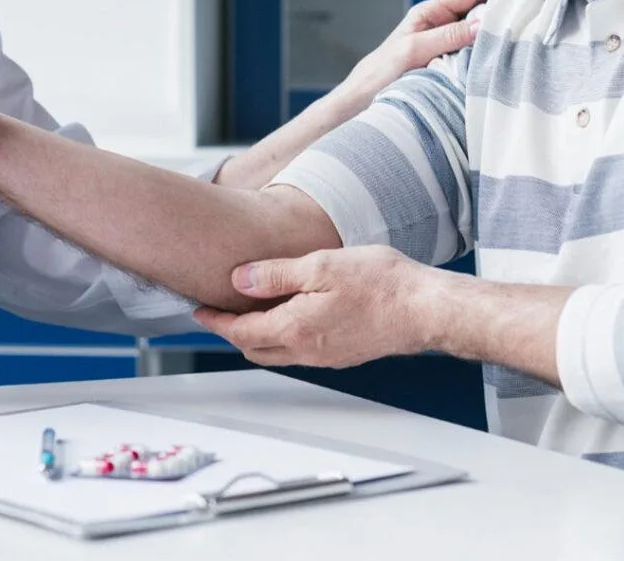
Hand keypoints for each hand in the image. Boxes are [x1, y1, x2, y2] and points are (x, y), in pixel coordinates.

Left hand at [194, 246, 432, 367]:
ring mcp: (326, 356)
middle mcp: (307, 350)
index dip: (215, 320)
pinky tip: (287, 313)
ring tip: (247, 310)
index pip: (240, 331)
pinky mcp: (342, 354)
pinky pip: (299, 351)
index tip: (198, 310)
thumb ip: (275, 275)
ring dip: (255, 336)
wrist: (425, 309)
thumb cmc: (380, 284)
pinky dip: (281, 336)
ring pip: (276, 353)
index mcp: (295, 329)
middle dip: (231, 331)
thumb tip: (238, 280)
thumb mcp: (320, 266)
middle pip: (254, 348)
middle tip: (217, 310)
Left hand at [341, 0, 521, 108]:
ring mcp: (445, 43)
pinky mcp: (448, 63)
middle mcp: (439, 24)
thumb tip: (484, 23)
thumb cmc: (383, 71)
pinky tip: (508, 54)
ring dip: (501, 28)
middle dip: (506, 4)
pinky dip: (491, 50)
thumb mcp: (414, 50)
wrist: (365, 98)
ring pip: (479, 30)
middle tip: (538, 6)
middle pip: (479, 7)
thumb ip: (447, 37)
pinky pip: (475, 51)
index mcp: (429, 13)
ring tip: (531, 28)